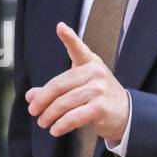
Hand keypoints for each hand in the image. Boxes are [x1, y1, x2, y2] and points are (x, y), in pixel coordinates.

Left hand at [25, 22, 129, 142]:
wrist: (126, 113)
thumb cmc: (100, 96)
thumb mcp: (79, 86)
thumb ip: (55, 89)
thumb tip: (31, 96)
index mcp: (90, 63)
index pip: (78, 49)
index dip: (69, 37)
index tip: (60, 27)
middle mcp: (95, 74)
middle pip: (59, 86)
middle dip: (42, 100)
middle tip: (33, 111)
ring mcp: (99, 91)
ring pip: (64, 103)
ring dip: (49, 115)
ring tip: (43, 122)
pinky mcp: (100, 108)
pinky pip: (73, 117)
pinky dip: (61, 125)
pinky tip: (55, 129)